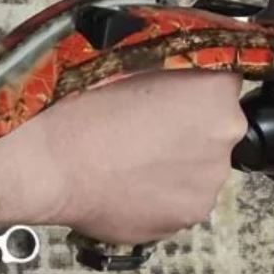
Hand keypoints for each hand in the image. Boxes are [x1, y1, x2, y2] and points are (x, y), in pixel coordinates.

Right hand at [0, 71, 245, 244]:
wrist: (48, 163)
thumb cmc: (76, 108)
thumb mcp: (124, 57)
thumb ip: (165, 61)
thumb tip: (176, 65)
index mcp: (213, 90)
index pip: (225, 76)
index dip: (194, 83)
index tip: (171, 90)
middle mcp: (223, 136)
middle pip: (216, 125)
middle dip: (187, 125)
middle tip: (142, 125)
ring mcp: (207, 182)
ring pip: (198, 165)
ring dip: (174, 161)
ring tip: (129, 158)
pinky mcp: (187, 217)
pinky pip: (180, 198)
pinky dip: (160, 192)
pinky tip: (127, 182)